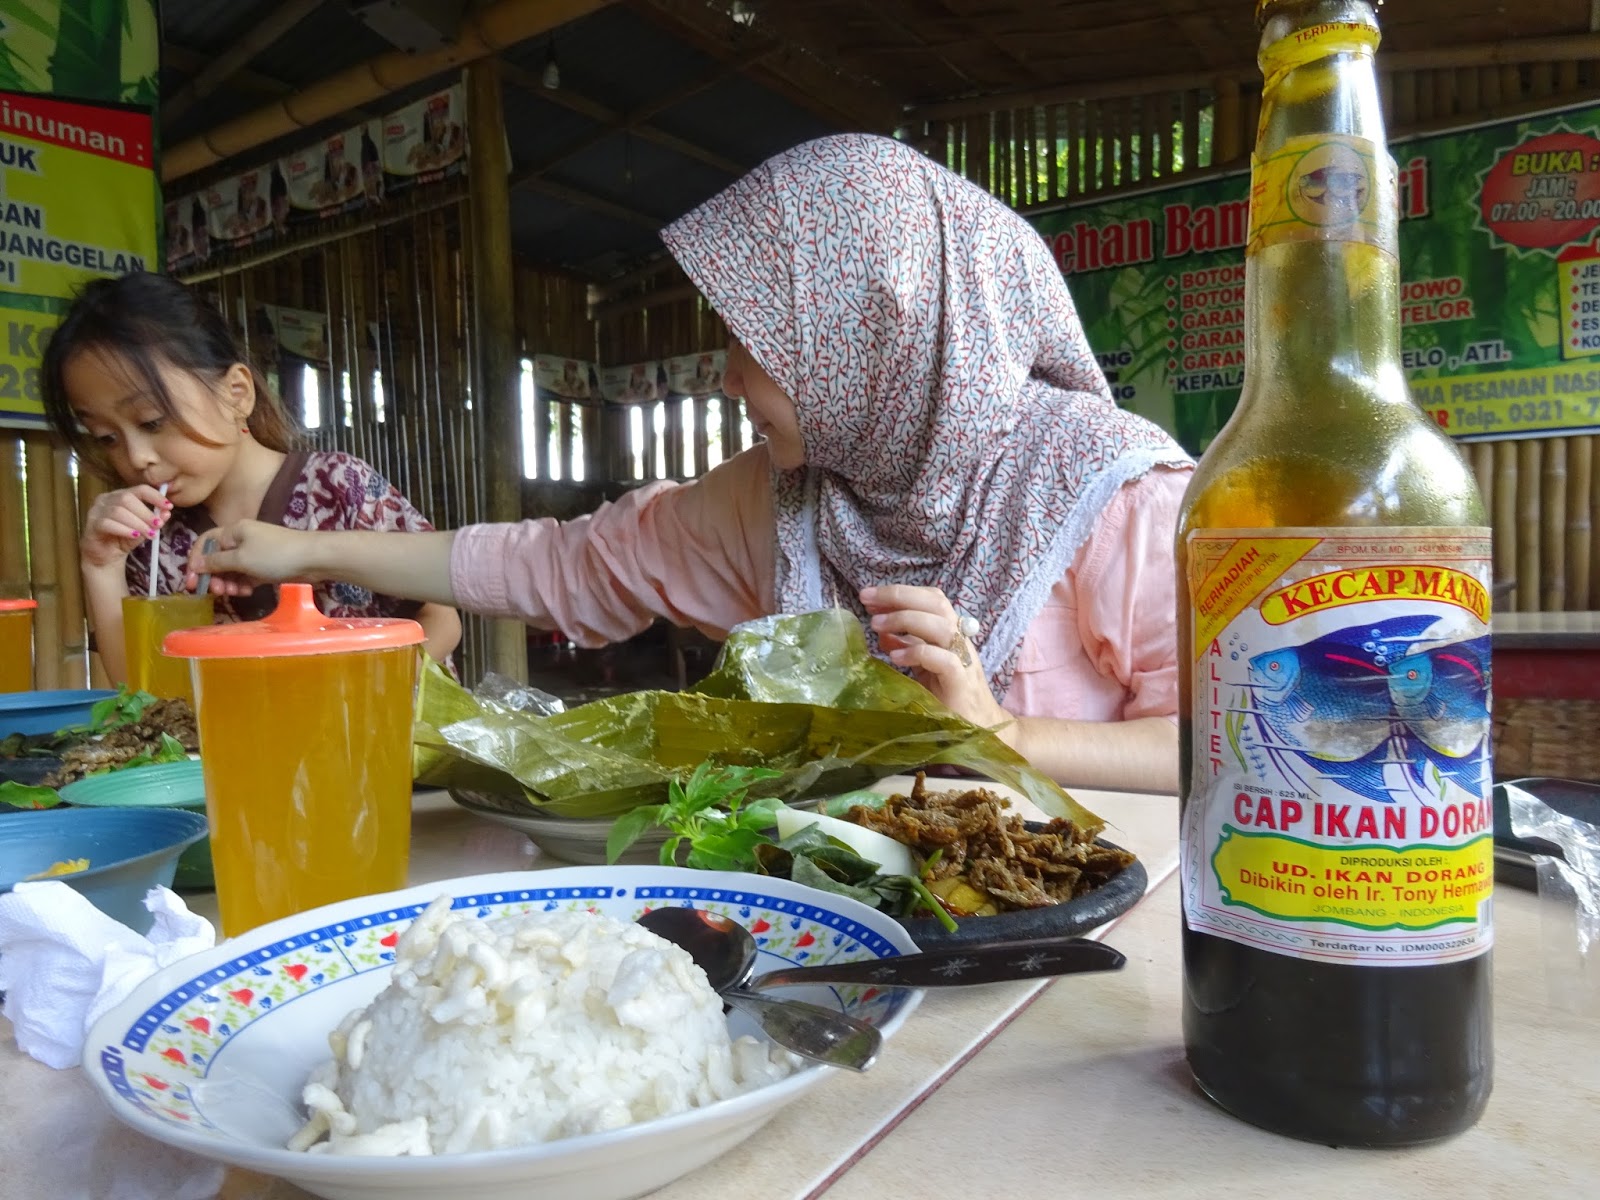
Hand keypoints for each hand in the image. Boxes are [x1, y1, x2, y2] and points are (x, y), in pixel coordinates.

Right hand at [81, 485, 171, 570]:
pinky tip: (135, 536)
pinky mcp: (91, 524)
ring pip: (118, 511)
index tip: (169, 507)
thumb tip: (167, 513)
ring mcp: (96, 511)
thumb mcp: (143, 529)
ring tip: (150, 534)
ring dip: (138, 523)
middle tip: (158, 526)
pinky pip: (107, 523)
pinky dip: (124, 529)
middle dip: (146, 513)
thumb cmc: (123, 539)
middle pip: (128, 499)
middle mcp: (106, 499)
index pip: (140, 489)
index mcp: (120, 495)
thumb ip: (154, 521)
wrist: (105, 557)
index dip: (155, 497)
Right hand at [185, 519, 316, 595]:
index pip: (205, 543)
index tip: (193, 581)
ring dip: (229, 582)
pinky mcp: (266, 566)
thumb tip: (194, 564)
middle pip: (218, 558)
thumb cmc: (274, 555)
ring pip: (232, 569)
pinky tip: (247, 592)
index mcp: (234, 531)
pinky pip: (246, 575)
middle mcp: (242, 539)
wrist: (313, 559)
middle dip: (214, 576)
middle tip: (216, 591)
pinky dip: (243, 584)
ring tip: (233, 593)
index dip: (196, 561)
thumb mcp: (241, 558)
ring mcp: (255, 553)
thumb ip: (216, 562)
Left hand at [859, 585, 1014, 740]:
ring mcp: (963, 659)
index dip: (900, 592)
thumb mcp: (923, 666)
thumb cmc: (949, 695)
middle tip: (866, 600)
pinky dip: (917, 652)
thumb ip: (907, 646)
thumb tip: (882, 631)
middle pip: (936, 603)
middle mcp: (959, 639)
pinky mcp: (961, 682)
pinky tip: (895, 656)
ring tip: (876, 625)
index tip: (868, 596)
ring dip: (905, 620)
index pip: (930, 598)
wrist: (978, 727)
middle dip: (899, 596)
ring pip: (941, 626)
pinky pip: (944, 659)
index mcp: (949, 632)